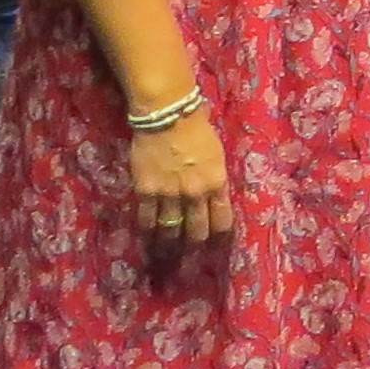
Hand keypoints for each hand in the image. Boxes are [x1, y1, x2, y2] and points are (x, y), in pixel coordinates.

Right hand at [129, 107, 235, 244]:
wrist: (168, 116)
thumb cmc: (197, 130)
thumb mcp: (217, 156)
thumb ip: (215, 179)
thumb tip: (216, 198)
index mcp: (218, 183)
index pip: (222, 221)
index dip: (219, 237)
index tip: (217, 246)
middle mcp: (195, 194)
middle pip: (197, 231)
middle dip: (195, 244)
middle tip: (191, 252)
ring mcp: (170, 194)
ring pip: (171, 230)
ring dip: (169, 243)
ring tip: (167, 252)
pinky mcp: (146, 191)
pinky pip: (146, 220)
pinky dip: (147, 231)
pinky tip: (147, 238)